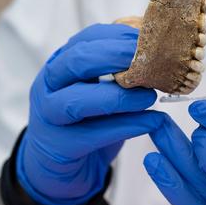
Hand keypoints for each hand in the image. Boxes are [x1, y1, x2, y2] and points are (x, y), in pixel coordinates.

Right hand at [17, 23, 164, 204]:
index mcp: (59, 64)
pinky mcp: (60, 147)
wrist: (56, 168)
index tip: (149, 40)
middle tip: (151, 61)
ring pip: (78, 101)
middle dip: (116, 56)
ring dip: (120, 96)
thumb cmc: (84, 122)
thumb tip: (156, 52)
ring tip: (151, 96)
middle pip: (76, 62)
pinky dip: (127, 126)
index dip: (119, 36)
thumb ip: (117, 71)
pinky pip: (94, 135)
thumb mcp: (97, 90)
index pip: (86, 39)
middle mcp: (48, 86)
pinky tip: (152, 122)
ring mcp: (49, 117)